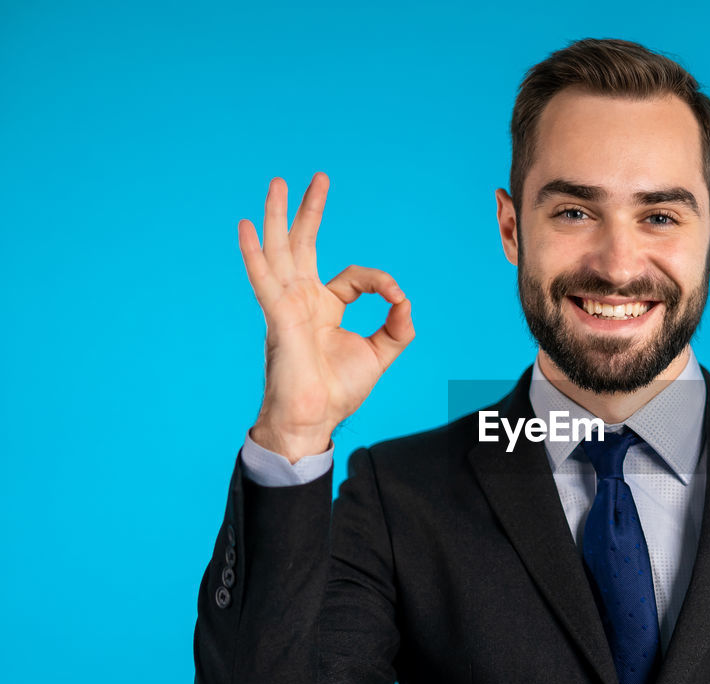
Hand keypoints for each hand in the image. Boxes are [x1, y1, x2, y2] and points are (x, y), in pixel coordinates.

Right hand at [239, 173, 413, 461]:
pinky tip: (246, 228)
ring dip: (277, 216)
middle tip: (318, 178)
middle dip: (310, 211)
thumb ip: (397, 326)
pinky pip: (264, 280)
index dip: (379, 282)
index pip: (353, 277)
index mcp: (325, 307)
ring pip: (281, 252)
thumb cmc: (338, 391)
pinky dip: (254, 254)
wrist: (315, 420)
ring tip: (276, 183)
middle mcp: (303, 300)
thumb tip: (403, 299)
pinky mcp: (278, 318)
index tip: (397, 298)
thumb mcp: (381, 353)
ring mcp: (287, 306)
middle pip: (303, 245)